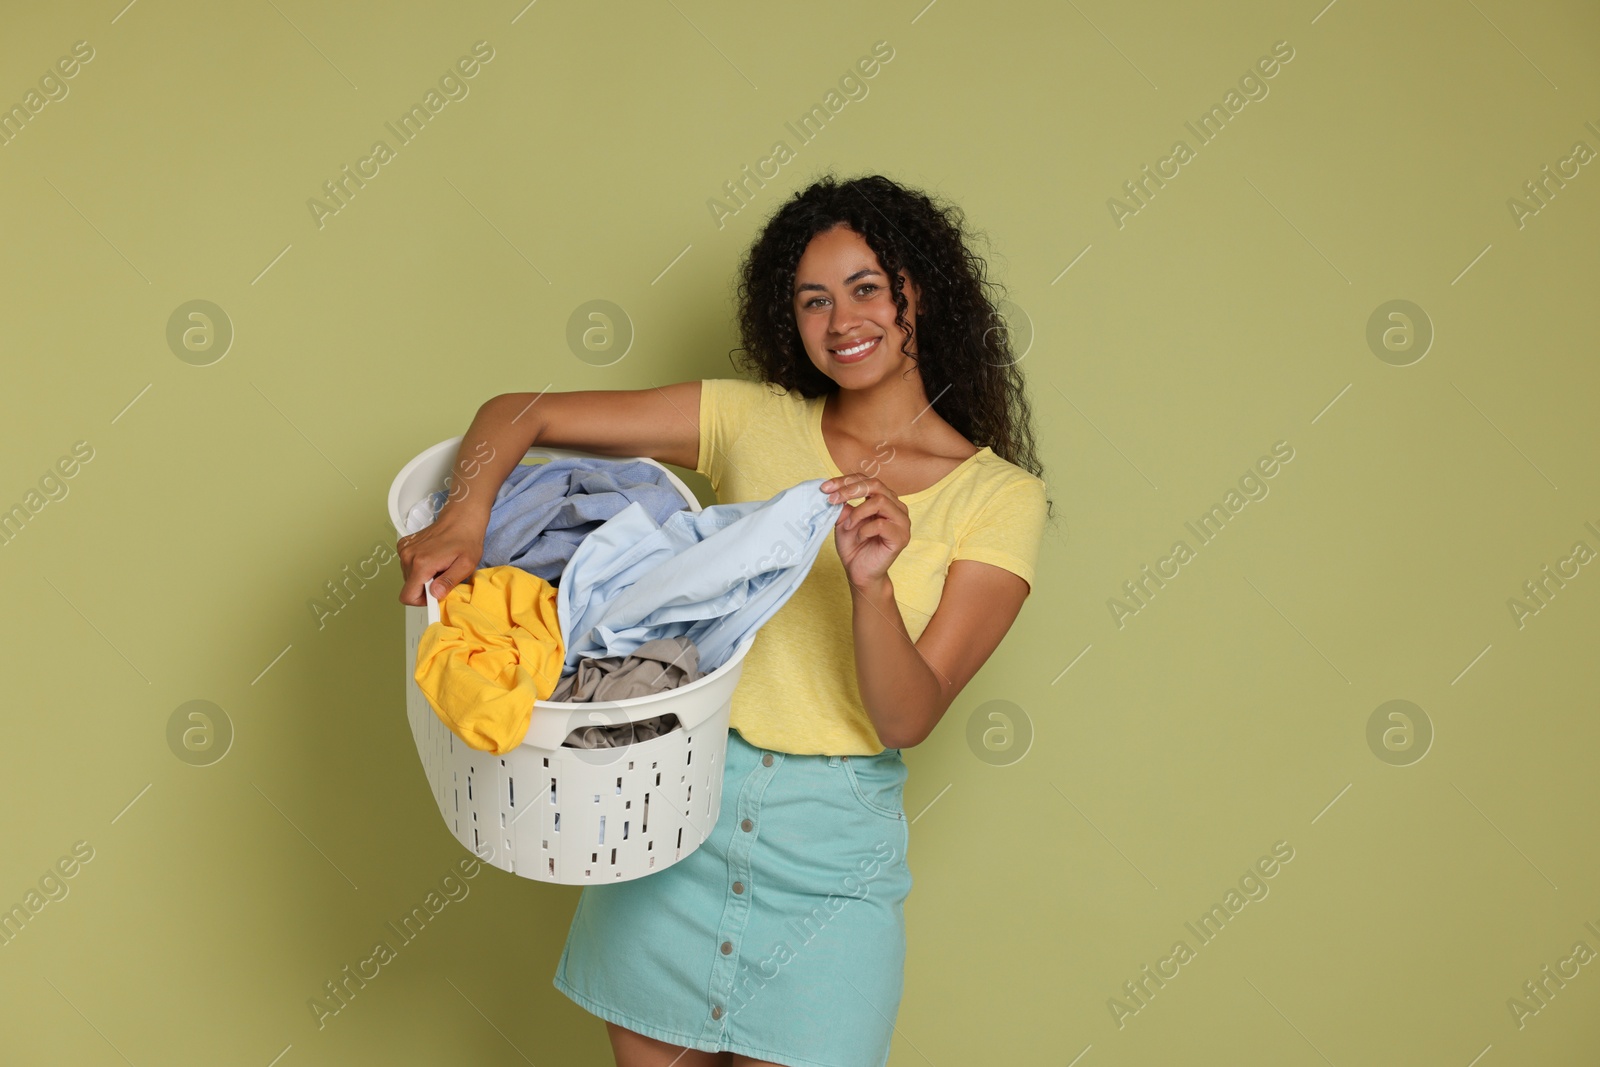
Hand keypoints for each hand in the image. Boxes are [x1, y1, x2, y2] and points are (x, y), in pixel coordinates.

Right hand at [396, 506, 488, 604]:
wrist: (461, 518)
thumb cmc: (466, 539)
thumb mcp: (466, 564)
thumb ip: (449, 582)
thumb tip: (435, 594)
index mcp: (422, 563)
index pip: (408, 596)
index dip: (422, 602)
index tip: (435, 596)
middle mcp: (409, 556)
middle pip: (410, 588)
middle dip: (426, 588)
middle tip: (443, 575)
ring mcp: (405, 550)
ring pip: (409, 578)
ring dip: (424, 577)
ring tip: (439, 565)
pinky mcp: (404, 545)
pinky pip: (407, 566)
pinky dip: (419, 567)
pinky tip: (433, 558)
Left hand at [820, 474, 909, 591]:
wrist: (860, 572)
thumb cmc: (854, 546)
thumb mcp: (844, 520)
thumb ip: (843, 504)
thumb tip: (832, 489)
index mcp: (885, 499)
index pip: (866, 480)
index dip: (845, 481)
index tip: (825, 488)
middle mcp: (896, 506)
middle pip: (876, 485)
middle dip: (850, 490)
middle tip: (832, 500)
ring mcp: (902, 521)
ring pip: (880, 501)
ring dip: (858, 512)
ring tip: (847, 526)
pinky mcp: (901, 537)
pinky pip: (881, 524)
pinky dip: (865, 529)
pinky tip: (859, 537)